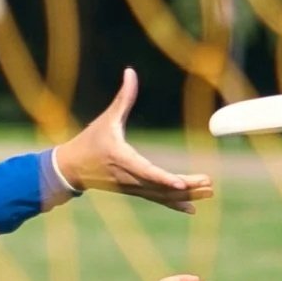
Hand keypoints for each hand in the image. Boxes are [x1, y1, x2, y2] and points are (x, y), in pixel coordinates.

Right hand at [51, 69, 214, 213]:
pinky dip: (175, 204)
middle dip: (186, 187)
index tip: (181, 183)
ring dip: (186, 196)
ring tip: (209, 192)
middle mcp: (129, 178)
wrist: (71, 169)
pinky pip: (157, 199)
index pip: (146, 172)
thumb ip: (123, 97)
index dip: (164, 178)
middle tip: (209, 184)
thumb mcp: (106, 118)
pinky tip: (193, 209)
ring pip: (162, 195)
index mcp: (122, 159)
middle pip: (161, 187)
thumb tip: (130, 71)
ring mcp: (132, 187)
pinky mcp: (134, 190)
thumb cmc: (89, 141)